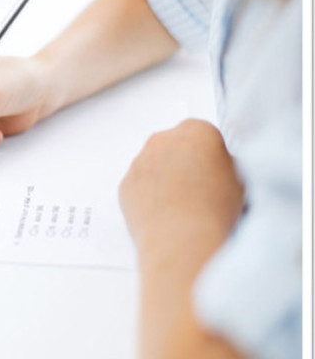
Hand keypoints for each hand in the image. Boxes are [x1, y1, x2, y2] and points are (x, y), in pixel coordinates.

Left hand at [119, 119, 245, 358]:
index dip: (215, 166)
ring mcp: (140, 162)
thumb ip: (235, 170)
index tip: (218, 185)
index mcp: (199, 129)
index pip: (208, 138)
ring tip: (181, 214)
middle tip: (200, 200)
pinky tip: (162, 220)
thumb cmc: (224, 215)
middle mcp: (164, 138)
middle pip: (178, 150)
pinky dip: (148, 199)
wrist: (186, 242)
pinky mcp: (124, 185)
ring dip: (166, 183)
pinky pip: (139, 187)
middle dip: (187, 169)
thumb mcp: (247, 185)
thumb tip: (235, 177)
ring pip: (156, 168)